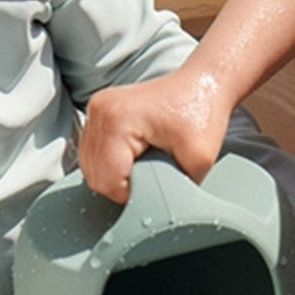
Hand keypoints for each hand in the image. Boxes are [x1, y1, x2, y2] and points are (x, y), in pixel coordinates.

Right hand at [79, 67, 231, 203]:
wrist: (204, 83)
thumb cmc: (203, 113)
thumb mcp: (199, 160)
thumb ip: (177, 188)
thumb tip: (163, 211)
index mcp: (118, 119)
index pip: (107, 180)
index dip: (130, 195)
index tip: (156, 187)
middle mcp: (100, 110)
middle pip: (94, 175)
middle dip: (121, 186)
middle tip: (152, 179)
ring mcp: (97, 108)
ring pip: (90, 165)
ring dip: (115, 175)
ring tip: (144, 167)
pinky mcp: (100, 110)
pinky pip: (93, 151)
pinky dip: (111, 163)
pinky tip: (134, 159)